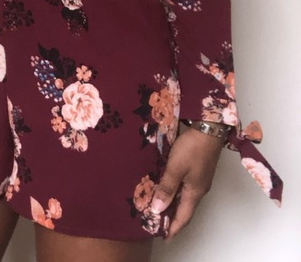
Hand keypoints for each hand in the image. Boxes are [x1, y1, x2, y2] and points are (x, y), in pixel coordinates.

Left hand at [150, 126, 224, 241]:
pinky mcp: (198, 169)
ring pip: (185, 197)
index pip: (184, 216)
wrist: (209, 129)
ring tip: (160, 206)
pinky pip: (185, 186)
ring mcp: (200, 179)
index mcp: (195, 192)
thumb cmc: (192, 148)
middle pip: (185, 208)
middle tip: (159, 223)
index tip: (164, 236)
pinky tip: (167, 187)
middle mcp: (199, 189)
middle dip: (173, 218)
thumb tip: (158, 209)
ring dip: (173, 203)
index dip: (174, 228)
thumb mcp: (175, 168)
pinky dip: (175, 191)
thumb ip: (166, 188)